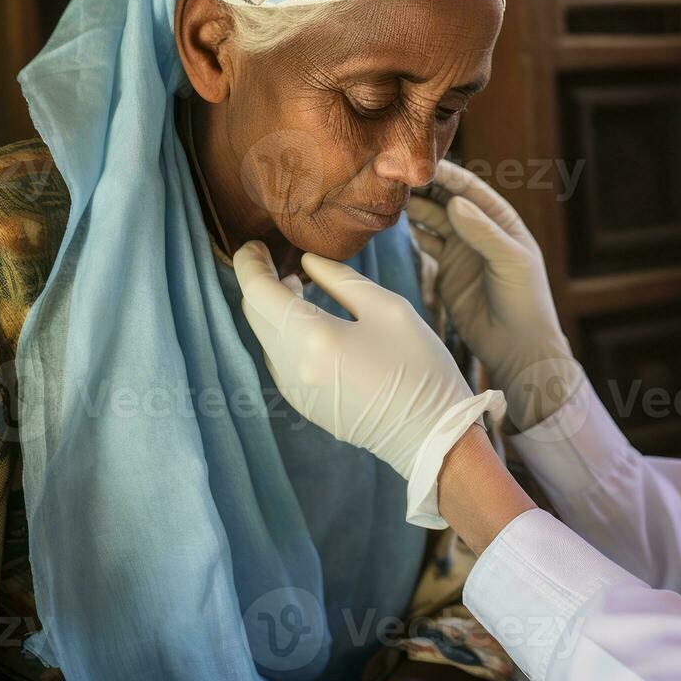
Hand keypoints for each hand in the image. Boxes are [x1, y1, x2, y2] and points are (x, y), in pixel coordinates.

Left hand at [234, 240, 504, 527]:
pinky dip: (282, 333)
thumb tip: (306, 262)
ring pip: (264, 337)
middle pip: (254, 314)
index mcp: (314, 337)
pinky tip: (307, 322)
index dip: (249, 262)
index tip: (255, 245)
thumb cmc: (419, 367)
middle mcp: (292, 366)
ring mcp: (294, 391)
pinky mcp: (302, 405)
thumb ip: (342, 280)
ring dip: (272, 309)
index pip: (258, 291)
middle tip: (274, 258)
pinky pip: (278, 358)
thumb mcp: (389, 308)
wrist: (431, 435)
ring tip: (295, 286)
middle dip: (258, 282)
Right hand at [406, 161, 583, 430]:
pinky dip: (411, 231)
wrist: (516, 347)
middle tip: (396, 173)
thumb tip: (454, 202)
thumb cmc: (525, 301)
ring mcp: (461, 250)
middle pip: (447, 199)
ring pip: (433, 219)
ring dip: (413, 206)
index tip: (421, 161)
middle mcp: (479, 230)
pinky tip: (393, 220)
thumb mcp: (510, 262)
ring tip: (389, 193)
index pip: (471, 189)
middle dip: (424, 186)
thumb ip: (483, 232)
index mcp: (501, 221)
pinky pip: (425, 243)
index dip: (447, 174)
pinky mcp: (446, 270)